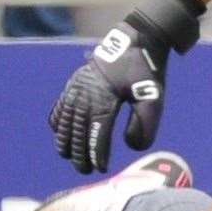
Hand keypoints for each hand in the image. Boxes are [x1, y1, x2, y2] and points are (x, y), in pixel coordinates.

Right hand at [49, 0, 202, 172]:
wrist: (135, 39)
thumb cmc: (146, 70)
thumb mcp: (153, 96)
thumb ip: (145, 123)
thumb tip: (130, 146)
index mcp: (105, 97)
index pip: (97, 133)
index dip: (97, 153)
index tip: (100, 169)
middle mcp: (86, 93)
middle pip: (78, 130)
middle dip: (80, 153)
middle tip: (85, 171)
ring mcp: (77, 87)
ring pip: (65, 121)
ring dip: (66, 141)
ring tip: (69, 158)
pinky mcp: (74, 82)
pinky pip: (60, 106)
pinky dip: (58, 121)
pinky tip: (60, 134)